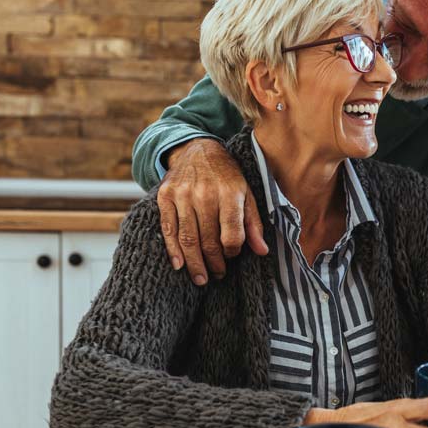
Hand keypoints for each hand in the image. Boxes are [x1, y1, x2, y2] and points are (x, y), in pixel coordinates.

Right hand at [157, 137, 268, 284]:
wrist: (198, 149)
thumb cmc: (227, 176)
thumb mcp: (246, 194)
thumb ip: (253, 223)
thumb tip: (262, 251)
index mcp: (230, 193)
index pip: (232, 233)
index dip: (233, 251)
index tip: (232, 256)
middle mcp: (205, 194)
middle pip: (208, 239)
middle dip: (214, 263)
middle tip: (217, 275)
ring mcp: (182, 195)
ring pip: (188, 239)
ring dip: (194, 263)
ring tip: (201, 278)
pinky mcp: (165, 196)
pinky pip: (168, 229)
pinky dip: (173, 250)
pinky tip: (179, 265)